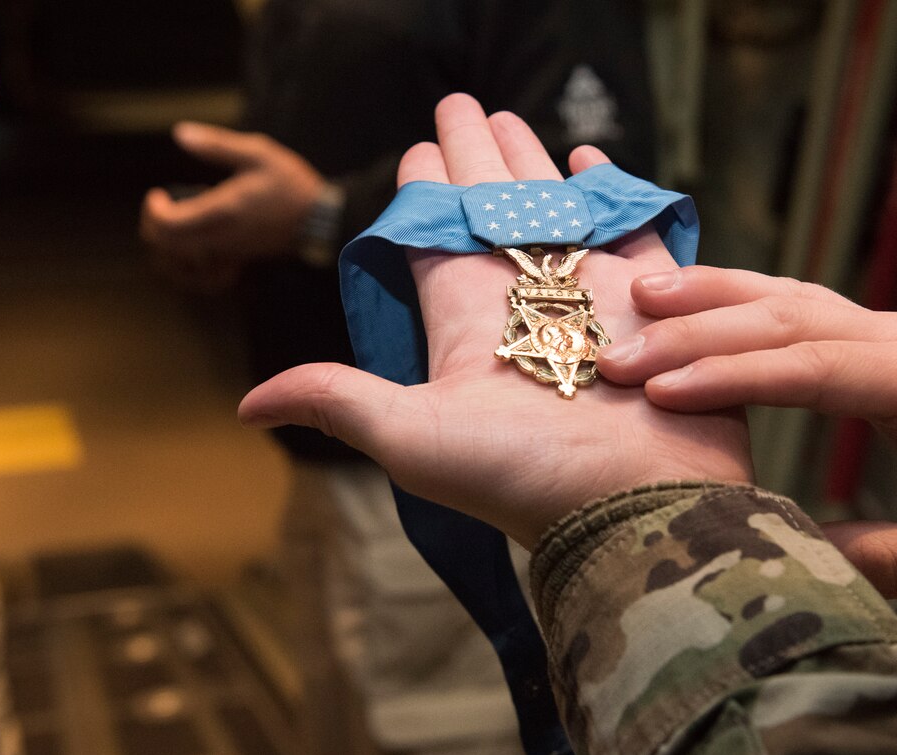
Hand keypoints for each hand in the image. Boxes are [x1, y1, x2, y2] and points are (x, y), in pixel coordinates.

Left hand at [140, 122, 326, 289]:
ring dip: (168, 250)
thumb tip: (180, 133)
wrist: (322, 220)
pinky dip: (191, 271)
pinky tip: (195, 253)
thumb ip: (217, 145)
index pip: (166, 225)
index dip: (153, 210)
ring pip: (180, 267)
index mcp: (220, 212)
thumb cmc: (292, 186)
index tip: (159, 193)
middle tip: (163, 207)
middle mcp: (220, 239)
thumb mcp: (258, 153)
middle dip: (154, 227)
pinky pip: (204, 279)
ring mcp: (229, 254)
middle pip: (166, 247)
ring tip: (174, 229)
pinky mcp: (239, 261)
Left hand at [238, 94, 752, 547]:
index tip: (415, 149)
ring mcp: (588, 298)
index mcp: (467, 320)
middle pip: (489, 211)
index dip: (422, 192)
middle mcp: (524, 303)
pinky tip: (589, 157)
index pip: (434, 239)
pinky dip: (611, 193)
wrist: (634, 507)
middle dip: (473, 158)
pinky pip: (629, 230)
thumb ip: (337, 401)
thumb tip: (246, 405)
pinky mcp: (650, 300)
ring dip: (529, 163)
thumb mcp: (413, 436)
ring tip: (510, 117)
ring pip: (550, 209)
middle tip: (460, 104)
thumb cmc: (523, 473)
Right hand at [597, 265, 896, 595]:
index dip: (733, 376)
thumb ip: (882, 554)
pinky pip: (795, 305)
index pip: (815, 368)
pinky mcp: (874, 336)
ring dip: (711, 295)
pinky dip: (736, 297)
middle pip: (786, 320)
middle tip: (623, 356)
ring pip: (786, 296)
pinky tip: (692, 298)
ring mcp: (889, 330)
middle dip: (697, 334)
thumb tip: (786, 553)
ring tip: (644, 299)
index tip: (662, 393)